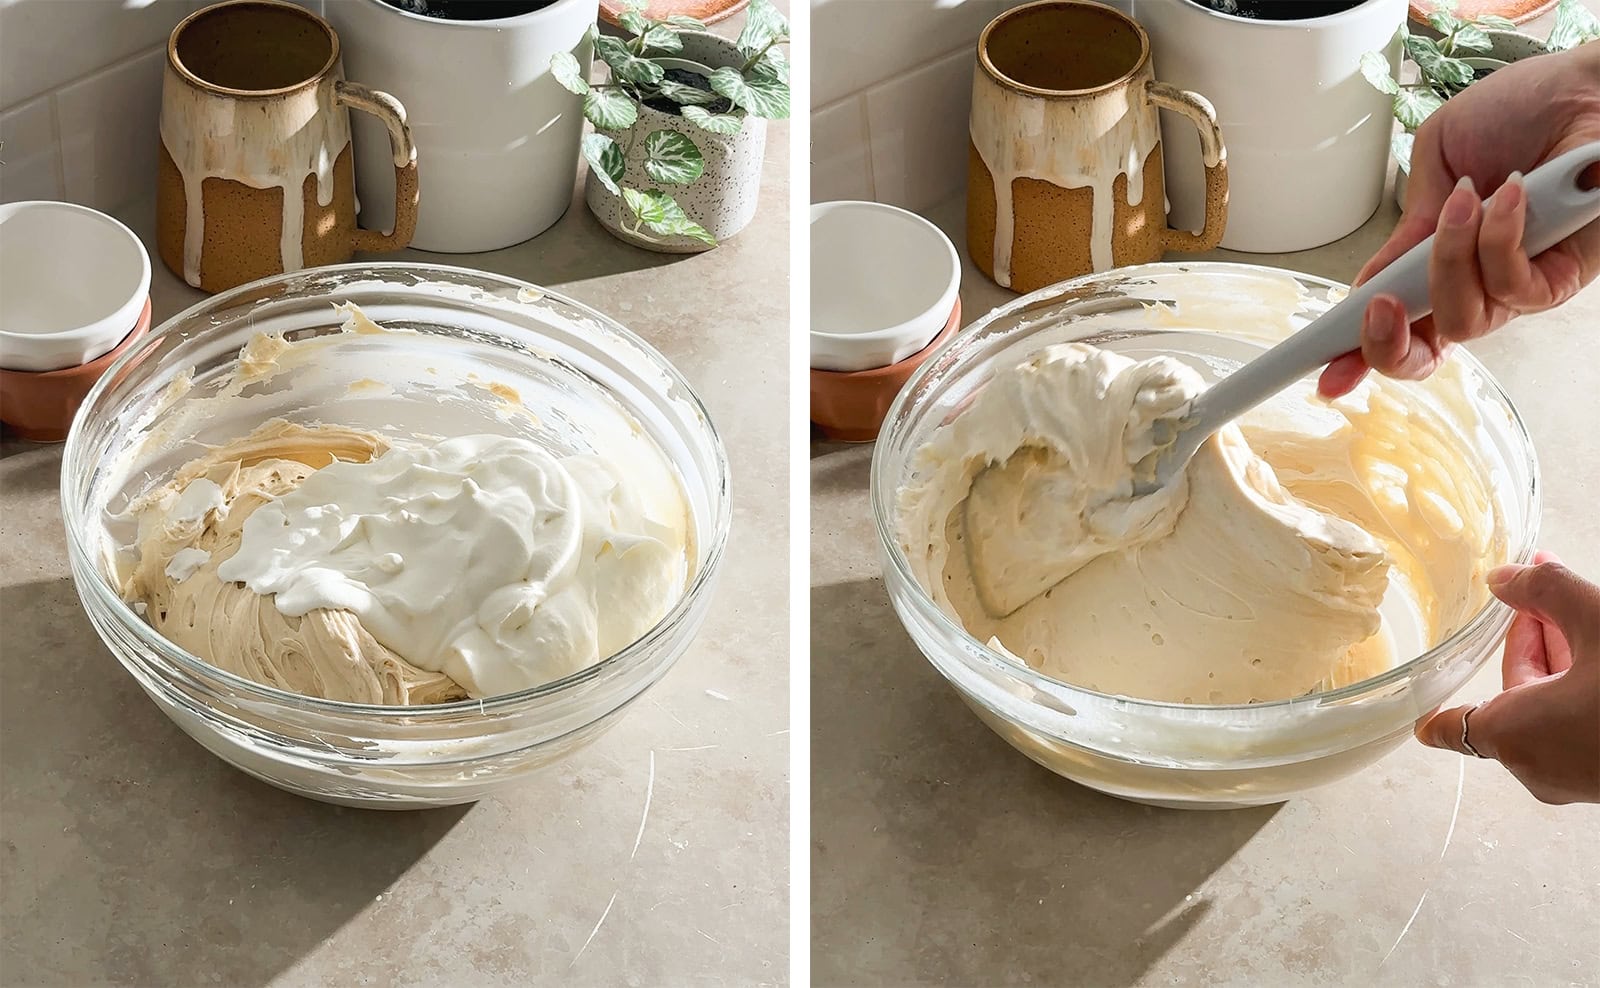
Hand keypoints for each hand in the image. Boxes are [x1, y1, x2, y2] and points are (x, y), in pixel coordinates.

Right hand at [1319, 44, 1599, 397]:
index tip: (1327, 376)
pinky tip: (1507, 195)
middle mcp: (1480, 284)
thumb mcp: (1436, 162)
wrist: (1587, 86)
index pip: (1399, 324)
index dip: (1360, 355)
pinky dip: (1496, 242)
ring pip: (1463, 320)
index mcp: (1442, 262)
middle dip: (1388, 343)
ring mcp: (1520, 286)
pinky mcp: (1560, 278)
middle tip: (1378, 307)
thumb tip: (1374, 278)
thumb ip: (1408, 224)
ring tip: (1463, 201)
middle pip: (1428, 352)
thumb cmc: (1524, 111)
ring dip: (1448, 264)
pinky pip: (1512, 288)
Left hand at [1416, 551, 1599, 804]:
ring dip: (1563, 658)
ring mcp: (1577, 779)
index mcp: (1512, 735)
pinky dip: (1585, 688)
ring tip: (1581, 608)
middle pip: (1514, 696)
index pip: (1451, 727)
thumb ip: (1544, 590)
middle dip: (1532, 639)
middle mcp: (1536, 767)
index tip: (1420, 713)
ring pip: (1552, 709)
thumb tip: (1504, 574)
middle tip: (1543, 588)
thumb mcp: (1597, 621)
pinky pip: (1581, 726)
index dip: (1436, 710)